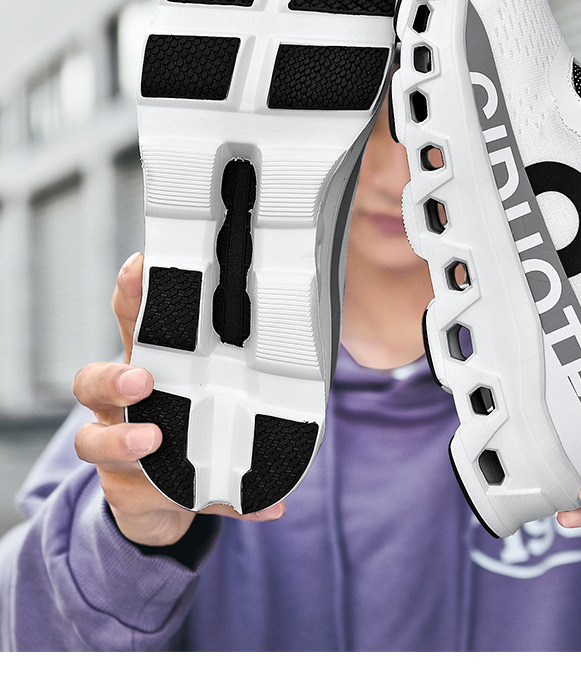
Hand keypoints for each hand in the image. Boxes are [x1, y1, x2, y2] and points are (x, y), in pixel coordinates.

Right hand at [72, 252, 284, 546]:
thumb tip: (298, 339)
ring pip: (95, 442)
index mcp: (144, 363)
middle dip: (113, 377)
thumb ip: (238, 361)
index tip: (142, 266)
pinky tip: (261, 504)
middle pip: (91, 380)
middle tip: (142, 379)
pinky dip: (215, 503)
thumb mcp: (203, 382)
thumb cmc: (182, 418)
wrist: (157, 496)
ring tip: (153, 441)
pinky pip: (161, 500)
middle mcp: (117, 404)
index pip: (129, 320)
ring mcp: (114, 449)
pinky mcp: (129, 494)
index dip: (131, 292)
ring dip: (123, 441)